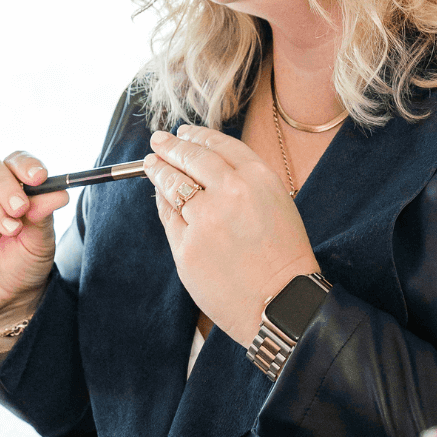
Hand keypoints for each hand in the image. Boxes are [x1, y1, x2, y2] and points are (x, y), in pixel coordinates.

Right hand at [0, 151, 69, 325]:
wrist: (4, 301)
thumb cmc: (22, 266)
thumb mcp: (40, 241)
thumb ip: (44, 214)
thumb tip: (59, 192)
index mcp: (10, 187)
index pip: (14, 160)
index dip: (25, 164)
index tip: (40, 178)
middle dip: (5, 183)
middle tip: (20, 208)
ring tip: (9, 231)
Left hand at [144, 125, 319, 345]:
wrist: (281, 303)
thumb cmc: (284, 258)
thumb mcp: (278, 206)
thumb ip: (246, 183)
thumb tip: (207, 166)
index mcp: (259, 178)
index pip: (220, 146)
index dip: (198, 136)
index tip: (184, 133)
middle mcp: (230, 192)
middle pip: (191, 158)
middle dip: (171, 146)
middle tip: (159, 141)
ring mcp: (205, 220)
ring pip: (173, 184)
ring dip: (159, 169)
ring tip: (151, 163)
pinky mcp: (187, 246)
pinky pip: (169, 217)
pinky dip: (163, 203)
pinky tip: (160, 197)